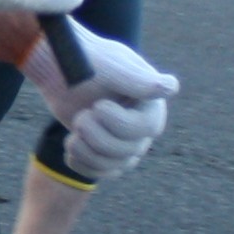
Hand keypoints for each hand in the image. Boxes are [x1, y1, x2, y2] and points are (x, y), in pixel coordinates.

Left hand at [20, 28, 178, 181]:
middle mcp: (145, 126)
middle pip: (128, 150)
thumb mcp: (112, 66)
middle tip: (81, 116)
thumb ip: (138, 79)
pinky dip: (80, 161)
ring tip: (75, 125)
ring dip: (86, 149)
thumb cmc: (90, 60)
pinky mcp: (108, 155)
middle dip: (97, 135)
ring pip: (113, 165)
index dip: (118, 122)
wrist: (63, 70)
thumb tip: (170, 88)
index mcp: (152, 103)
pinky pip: (99, 172)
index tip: (97, 105)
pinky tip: (71, 142)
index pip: (146, 128)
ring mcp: (127, 143)